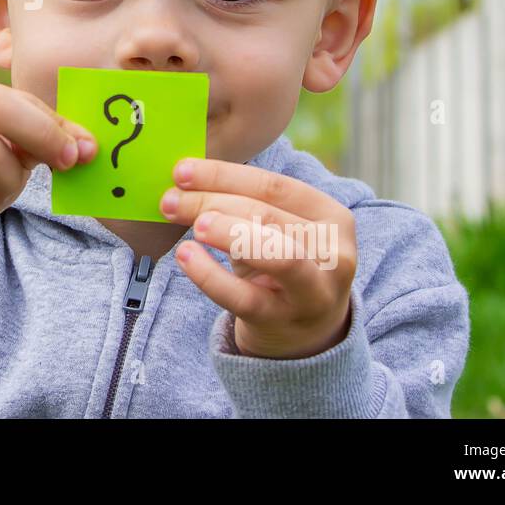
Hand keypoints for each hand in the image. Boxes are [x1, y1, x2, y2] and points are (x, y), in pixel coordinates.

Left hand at [160, 157, 355, 358]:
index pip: (274, 186)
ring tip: (193, 225)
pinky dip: (210, 275)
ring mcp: (314, 291)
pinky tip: (186, 257)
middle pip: (267, 215)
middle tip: (171, 199)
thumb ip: (242, 205)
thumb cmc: (281, 266)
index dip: (225, 175)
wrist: (306, 332)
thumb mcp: (276, 232)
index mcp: (332, 217)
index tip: (181, 171)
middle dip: (212, 202)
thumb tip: (184, 182)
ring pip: (274, 254)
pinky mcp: (285, 321)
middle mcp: (333, 253)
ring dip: (226, 233)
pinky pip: (244, 297)